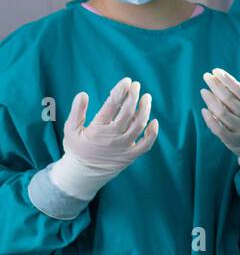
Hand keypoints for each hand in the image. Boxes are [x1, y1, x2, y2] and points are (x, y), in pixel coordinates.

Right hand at [49, 77, 158, 200]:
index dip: (120, 91)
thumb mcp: (70, 130)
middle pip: (128, 113)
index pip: (111, 106)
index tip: (127, 81)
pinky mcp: (131, 155)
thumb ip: (77, 112)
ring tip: (147, 97)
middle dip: (133, 97)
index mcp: (97, 129)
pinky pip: (146, 144)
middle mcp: (113, 137)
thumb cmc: (77, 148)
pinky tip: (154, 122)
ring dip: (145, 110)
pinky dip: (152, 133)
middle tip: (136, 85)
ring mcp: (124, 147)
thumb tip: (82, 94)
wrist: (84, 173)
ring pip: (139, 125)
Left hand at [200, 69, 239, 183]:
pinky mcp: (231, 141)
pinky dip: (210, 120)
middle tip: (206, 76)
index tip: (217, 71)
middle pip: (229, 100)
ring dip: (210, 101)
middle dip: (216, 86)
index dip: (228, 80)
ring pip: (222, 113)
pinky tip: (204, 110)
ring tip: (204, 91)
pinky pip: (218, 129)